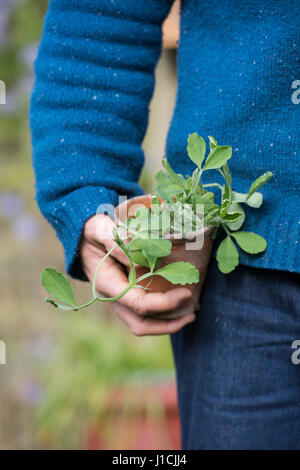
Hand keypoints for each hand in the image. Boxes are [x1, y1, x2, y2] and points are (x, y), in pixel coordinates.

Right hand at [80, 214, 195, 335]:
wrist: (82, 236)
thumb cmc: (93, 231)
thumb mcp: (101, 229)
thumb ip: (116, 240)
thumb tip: (138, 256)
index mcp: (107, 284)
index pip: (138, 304)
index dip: (163, 303)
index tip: (185, 292)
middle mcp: (114, 296)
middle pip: (140, 324)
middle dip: (168, 324)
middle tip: (192, 313)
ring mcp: (120, 298)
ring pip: (143, 322)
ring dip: (168, 322)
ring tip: (192, 311)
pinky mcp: (128, 293)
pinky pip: (146, 311)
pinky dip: (164, 311)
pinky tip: (182, 300)